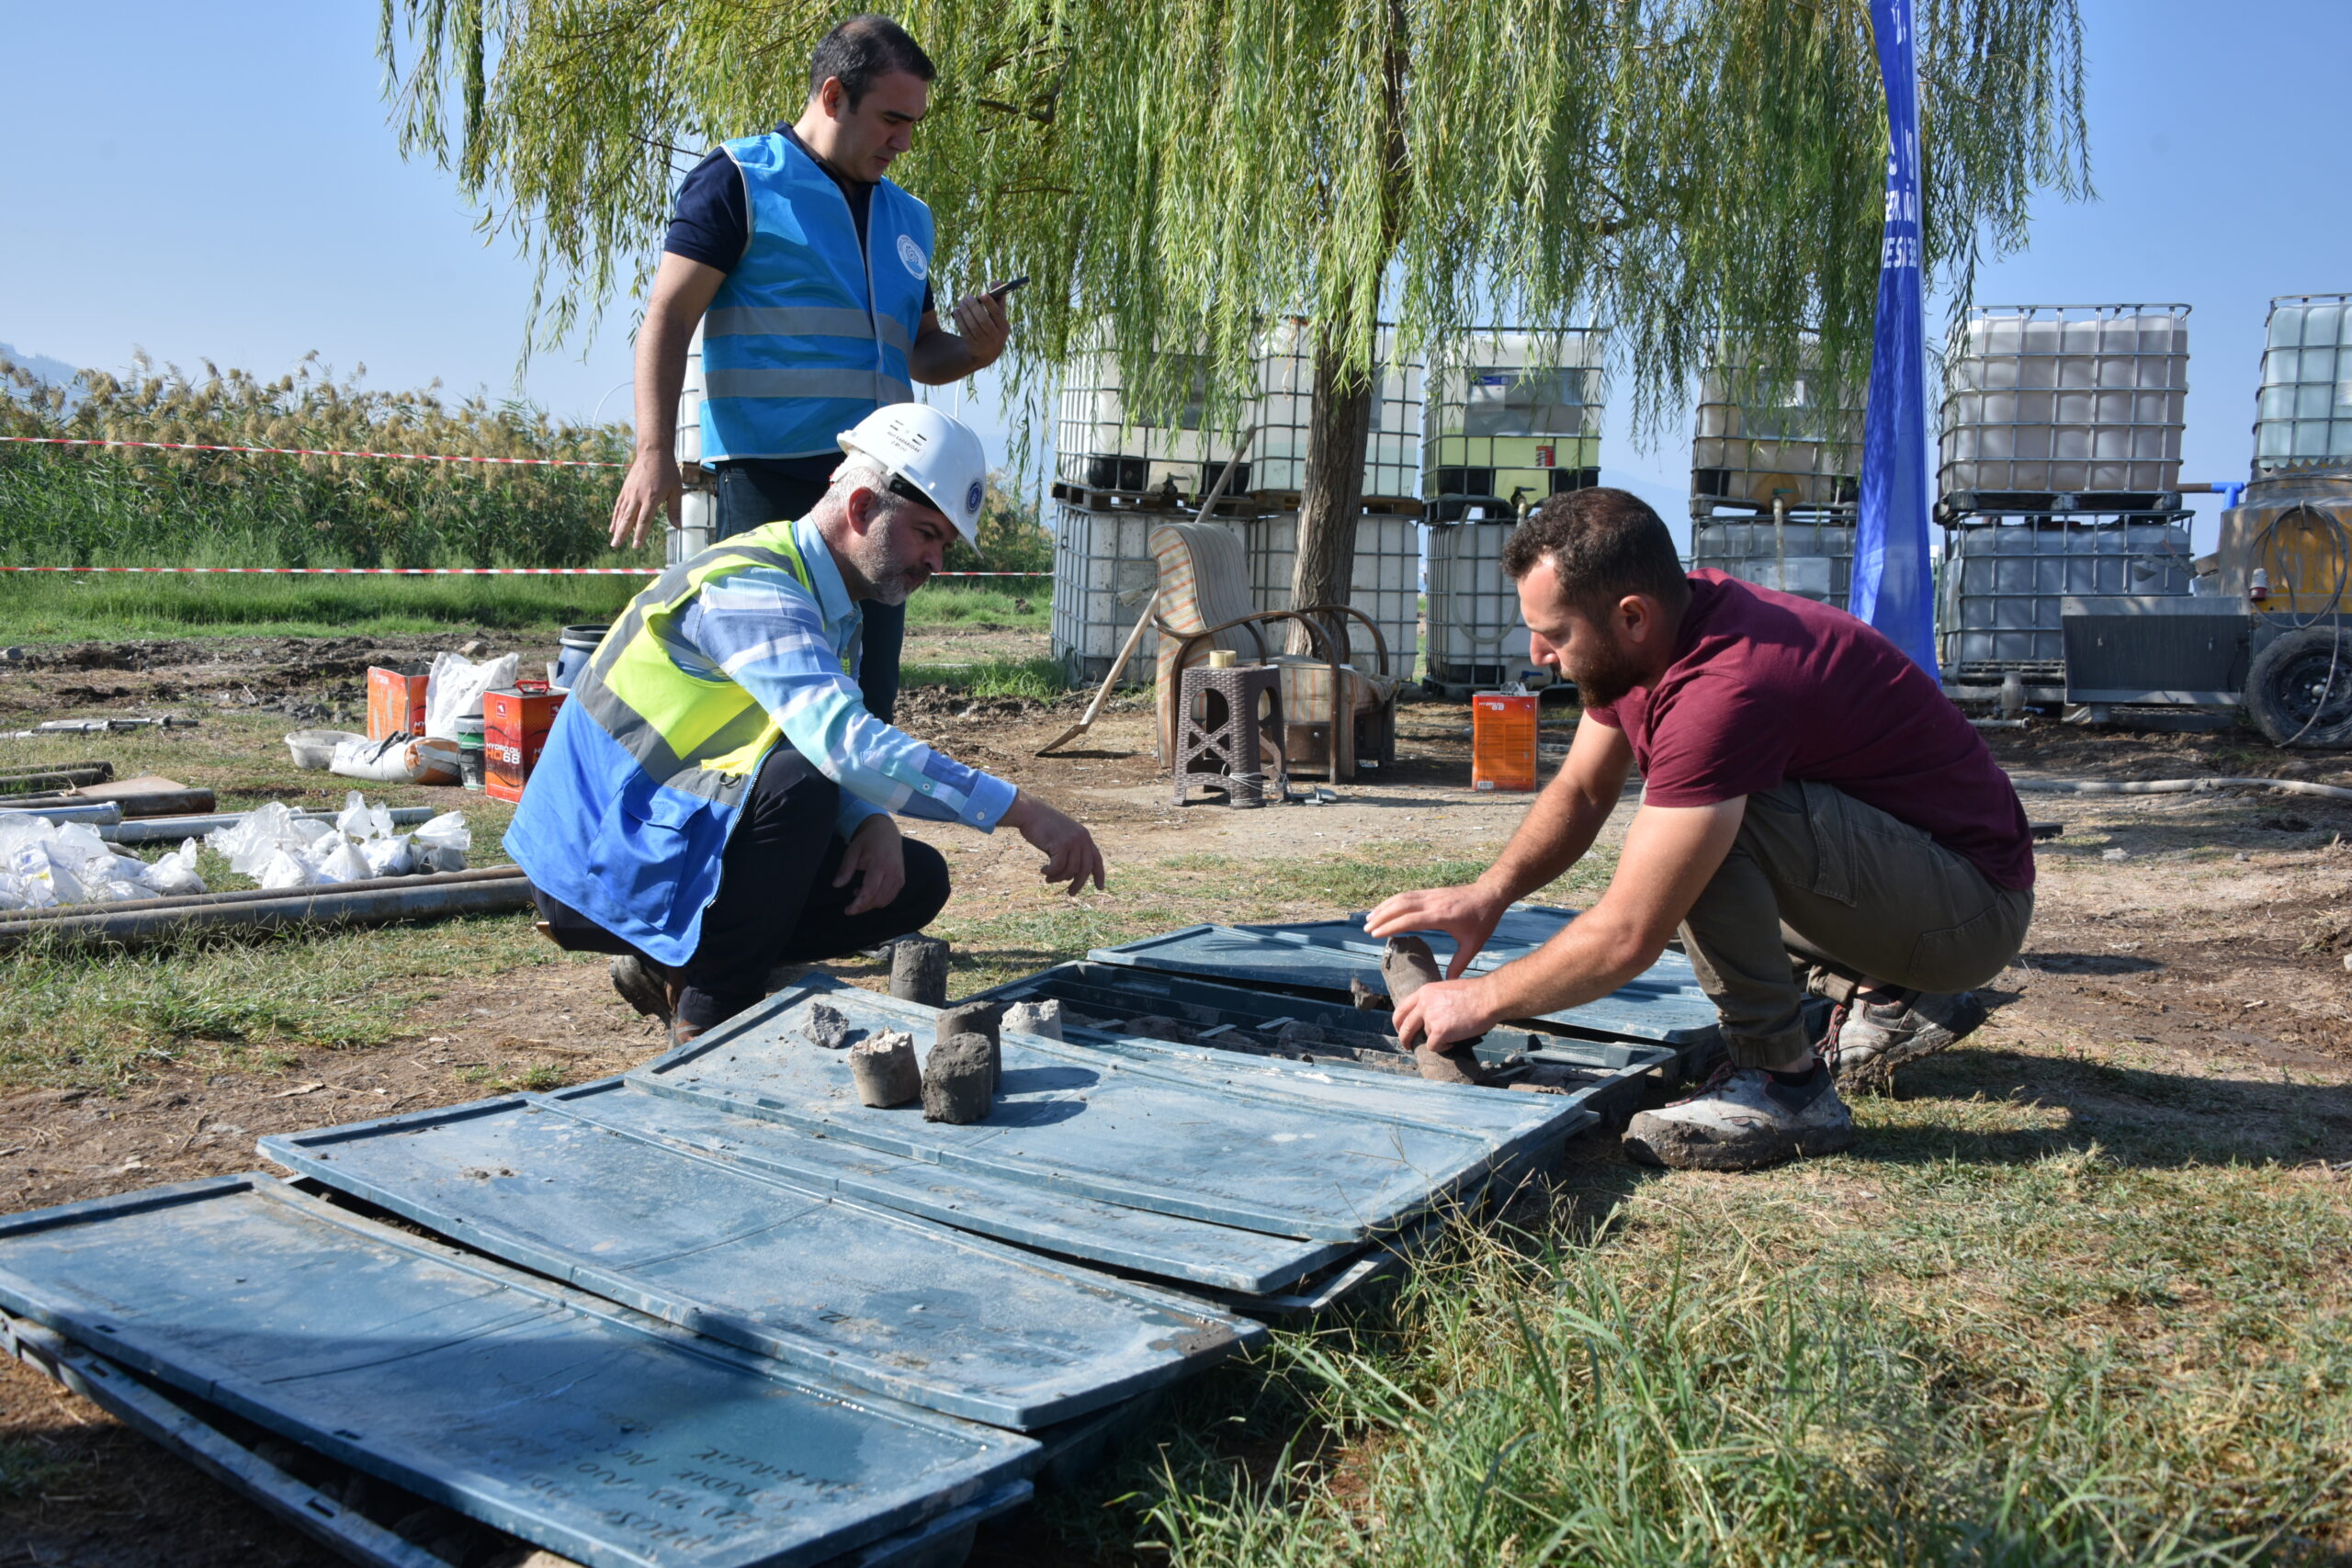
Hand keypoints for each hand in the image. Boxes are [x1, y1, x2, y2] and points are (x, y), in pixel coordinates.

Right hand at [609, 448, 681, 548]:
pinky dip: (615, 517)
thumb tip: (678, 527)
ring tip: (613, 541)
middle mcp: (638, 496)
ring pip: (621, 513)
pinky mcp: (625, 489)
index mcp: (651, 498)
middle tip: (616, 546)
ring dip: (617, 528)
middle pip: (628, 519)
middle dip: (622, 534)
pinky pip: (618, 505)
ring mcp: (629, 492)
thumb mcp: (676, 490)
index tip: (635, 545)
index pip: (644, 520)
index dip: (639, 534)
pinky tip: (613, 527)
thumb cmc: (668, 471)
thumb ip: (675, 509)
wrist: (653, 453)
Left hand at [835, 815, 905, 916]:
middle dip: (863, 907)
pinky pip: (890, 897)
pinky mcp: (901, 880)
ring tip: (858, 893)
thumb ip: (846, 868)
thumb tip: (836, 885)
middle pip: (878, 899)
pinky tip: (869, 892)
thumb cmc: (868, 841)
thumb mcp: (853, 851)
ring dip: (870, 903)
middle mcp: (892, 873)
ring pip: (885, 900)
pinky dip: (879, 900)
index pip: (870, 890)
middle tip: (850, 907)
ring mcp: (899, 877)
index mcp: (880, 864)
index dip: (859, 904)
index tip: (848, 911)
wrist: (887, 832)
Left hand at [947, 291, 1010, 370]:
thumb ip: (998, 299)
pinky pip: (965, 331)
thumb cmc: (994, 327)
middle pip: (983, 320)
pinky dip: (960, 320)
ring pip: (973, 326)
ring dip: (965, 312)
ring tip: (961, 302)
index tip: (982, 293)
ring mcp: (984, 343)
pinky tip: (957, 311)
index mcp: (1004, 327)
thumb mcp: (999, 316)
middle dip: (974, 307)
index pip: (997, 314)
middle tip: (967, 297)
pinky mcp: (973, 347)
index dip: (990, 304)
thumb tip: (997, 281)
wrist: (987, 353)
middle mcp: (995, 337)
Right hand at [1003, 792, 1106, 894]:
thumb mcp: (1060, 841)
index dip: (1099, 874)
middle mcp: (1082, 838)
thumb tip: (1071, 877)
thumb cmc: (1042, 827)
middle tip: (1071, 893)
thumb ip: (1068, 856)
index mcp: (1084, 836)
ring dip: (1058, 878)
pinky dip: (1050, 872)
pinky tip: (1043, 870)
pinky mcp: (1061, 843)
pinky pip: (1058, 867)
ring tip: (1049, 879)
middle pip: (1085, 869)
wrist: (1030, 812)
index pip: (1096, 859)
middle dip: (1079, 884)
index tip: (1100, 887)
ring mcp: (1072, 840)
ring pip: (1071, 870)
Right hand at [1364, 882, 1507, 977]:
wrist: (1490, 894)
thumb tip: (1448, 982)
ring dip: (1384, 907)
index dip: (1390, 926)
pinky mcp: (1431, 892)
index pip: (1409, 920)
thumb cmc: (1483, 920)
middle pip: (1400, 906)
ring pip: (1401, 898)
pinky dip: (1393, 901)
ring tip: (1369, 918)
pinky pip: (1407, 895)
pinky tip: (1386, 908)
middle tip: (1366, 929)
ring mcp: (1431, 895)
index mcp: (1440, 916)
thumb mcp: (1474, 944)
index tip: (1375, 933)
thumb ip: (1460, 963)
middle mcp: (1432, 903)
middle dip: (1381, 917)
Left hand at [1392, 974, 1502, 1051]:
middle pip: (1405, 1025)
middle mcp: (1424, 1004)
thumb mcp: (1447, 989)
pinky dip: (1442, 1048)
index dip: (1399, 1021)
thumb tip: (1430, 1015)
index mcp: (1425, 991)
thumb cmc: (1475, 993)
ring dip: (1436, 1039)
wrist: (1489, 997)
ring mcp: (1431, 1018)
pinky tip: (1453, 1042)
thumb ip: (1435, 1000)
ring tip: (1452, 1036)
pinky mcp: (1440, 1032)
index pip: (1402, 1007)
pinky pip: (1434, 1047)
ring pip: (1425, 1036)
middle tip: (1407, 1045)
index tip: (1400, 1028)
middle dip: (1404, 1038)